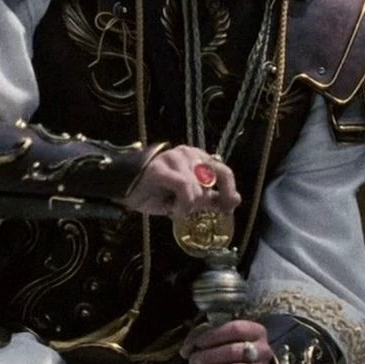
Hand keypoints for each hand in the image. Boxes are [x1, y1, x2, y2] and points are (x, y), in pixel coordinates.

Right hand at [122, 145, 239, 218]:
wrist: (128, 189)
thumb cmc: (160, 193)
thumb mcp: (191, 199)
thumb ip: (213, 199)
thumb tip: (236, 200)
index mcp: (199, 158)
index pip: (225, 172)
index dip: (228, 192)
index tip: (226, 209)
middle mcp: (189, 153)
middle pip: (212, 181)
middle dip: (203, 202)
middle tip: (188, 209)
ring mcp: (174, 158)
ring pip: (198, 187)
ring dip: (189, 205)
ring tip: (175, 207)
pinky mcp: (160, 168)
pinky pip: (184, 187)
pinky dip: (182, 204)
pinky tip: (172, 208)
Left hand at [180, 317, 271, 363]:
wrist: (252, 363)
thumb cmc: (231, 343)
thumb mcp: (219, 333)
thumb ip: (201, 336)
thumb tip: (186, 350)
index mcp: (255, 331)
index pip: (235, 329)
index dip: (213, 336)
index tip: (198, 343)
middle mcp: (262, 350)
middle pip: (235, 351)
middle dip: (210, 356)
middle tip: (193, 361)